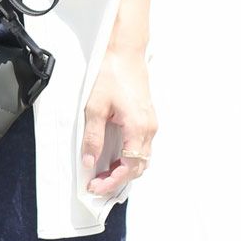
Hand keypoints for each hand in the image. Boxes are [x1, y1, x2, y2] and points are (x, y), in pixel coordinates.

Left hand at [80, 45, 157, 195]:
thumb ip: (93, 138)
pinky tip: (112, 158)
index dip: (111, 182)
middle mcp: (149, 129)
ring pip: (141, 159)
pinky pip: (141, 147)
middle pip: (137, 168)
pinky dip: (128, 158)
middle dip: (117, 181)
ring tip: (102, 174)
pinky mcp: (147, 119)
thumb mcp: (94, 108)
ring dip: (124, 171)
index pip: (128, 168)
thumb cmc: (110, 75)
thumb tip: (89, 162)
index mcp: (137, 128)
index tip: (94, 188)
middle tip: (95, 185)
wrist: (124, 53)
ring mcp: (150, 124)